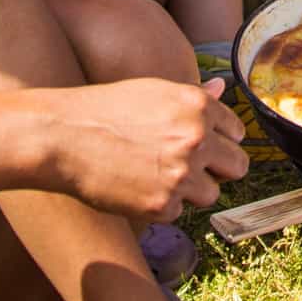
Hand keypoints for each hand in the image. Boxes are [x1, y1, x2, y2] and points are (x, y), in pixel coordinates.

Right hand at [46, 77, 248, 221]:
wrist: (63, 137)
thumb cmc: (105, 109)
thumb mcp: (152, 91)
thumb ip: (193, 96)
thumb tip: (222, 88)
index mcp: (198, 107)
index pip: (237, 132)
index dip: (220, 139)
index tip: (203, 144)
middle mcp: (196, 139)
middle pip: (237, 167)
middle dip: (218, 168)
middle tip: (191, 167)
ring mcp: (181, 175)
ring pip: (211, 193)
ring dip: (191, 190)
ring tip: (158, 175)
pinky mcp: (163, 206)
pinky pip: (179, 212)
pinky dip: (162, 205)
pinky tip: (138, 187)